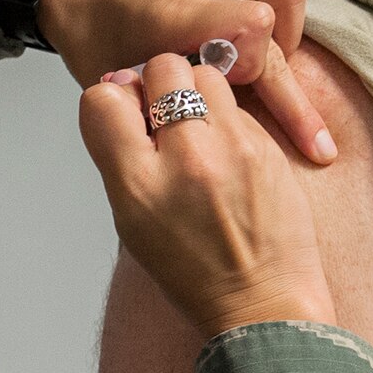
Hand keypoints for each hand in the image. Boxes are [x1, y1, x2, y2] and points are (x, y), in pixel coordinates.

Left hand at [38, 0, 335, 164]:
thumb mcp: (115, 85)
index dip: (258, 65)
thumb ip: (160, 109)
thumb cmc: (94, 41)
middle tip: (314, 148)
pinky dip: (282, 30)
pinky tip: (272, 65)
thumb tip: (210, 153)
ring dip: (289, 47)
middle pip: (274, 26)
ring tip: (282, 93)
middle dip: (293, 98)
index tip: (247, 110)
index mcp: (170, 16)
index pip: (248, 26)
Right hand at [79, 53, 335, 339]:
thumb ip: (121, 156)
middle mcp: (186, 157)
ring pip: (206, 75)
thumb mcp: (132, 221)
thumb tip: (123, 94)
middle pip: (161, 67)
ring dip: (199, 93)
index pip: (103, 98)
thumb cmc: (194, 272)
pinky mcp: (269, 148)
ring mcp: (234, 148)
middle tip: (166, 118)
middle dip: (159, 85)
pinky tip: (231, 157)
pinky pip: (240, 107)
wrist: (263, 304)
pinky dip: (230, 122)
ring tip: (202, 132)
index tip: (127, 118)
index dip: (113, 102)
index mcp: (138, 184)